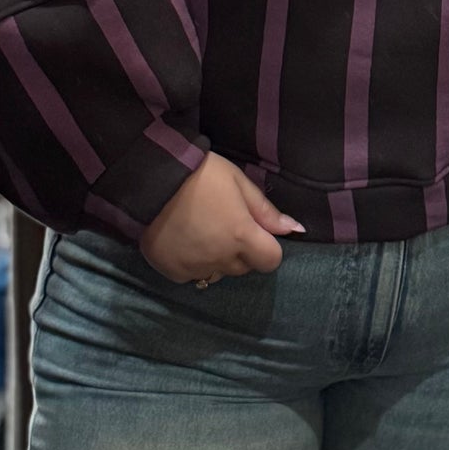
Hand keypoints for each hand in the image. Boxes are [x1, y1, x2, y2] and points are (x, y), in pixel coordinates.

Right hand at [139, 152, 305, 284]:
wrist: (152, 179)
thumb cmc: (201, 174)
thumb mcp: (239, 183)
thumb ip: (266, 211)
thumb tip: (296, 230)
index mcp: (242, 236)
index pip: (271, 260)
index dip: (267, 247)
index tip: (254, 230)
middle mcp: (221, 258)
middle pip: (245, 267)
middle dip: (242, 251)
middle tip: (225, 224)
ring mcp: (196, 268)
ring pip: (219, 273)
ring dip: (218, 259)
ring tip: (203, 231)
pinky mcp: (173, 272)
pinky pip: (193, 275)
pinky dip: (194, 263)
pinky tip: (184, 240)